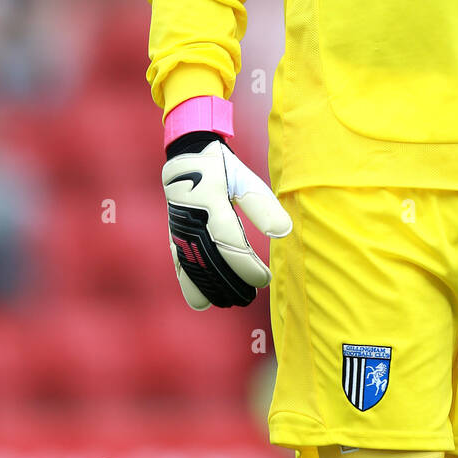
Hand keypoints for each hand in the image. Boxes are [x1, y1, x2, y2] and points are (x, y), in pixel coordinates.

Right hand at [162, 137, 291, 308]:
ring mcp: (180, 228)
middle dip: (230, 282)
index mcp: (212, 202)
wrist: (187, 155)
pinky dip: (190, 283)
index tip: (264, 280)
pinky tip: (201, 300)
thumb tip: (283, 231)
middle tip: (250, 297)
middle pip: (210, 260)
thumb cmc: (222, 168)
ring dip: (210, 288)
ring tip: (229, 303)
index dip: (246, 266)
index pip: (230, 243)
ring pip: (192, 266)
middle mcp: (192, 218)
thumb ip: (262, 206)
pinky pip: (179, 262)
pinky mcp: (174, 234)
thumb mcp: (245, 179)